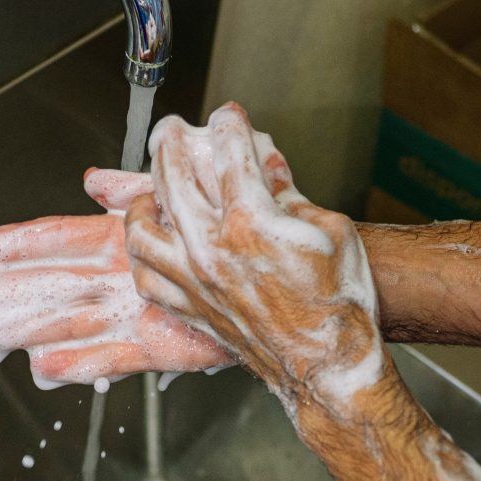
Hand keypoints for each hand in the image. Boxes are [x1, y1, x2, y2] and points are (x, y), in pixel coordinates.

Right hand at [0, 168, 233, 387]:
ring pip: (70, 323)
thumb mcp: (184, 194)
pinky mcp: (161, 348)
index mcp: (125, 243)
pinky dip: (80, 365)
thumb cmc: (241, 231)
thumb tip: (91, 181)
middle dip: (5, 295)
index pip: (62, 240)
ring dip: (25, 330)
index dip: (22, 244)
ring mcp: (136, 315)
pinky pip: (113, 358)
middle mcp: (123, 280)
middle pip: (52, 286)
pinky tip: (44, 370)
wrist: (284, 277)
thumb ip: (138, 189)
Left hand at [123, 103, 391, 423]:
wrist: (330, 365)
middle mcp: (213, 250)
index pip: (230, 154)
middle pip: (173, 179)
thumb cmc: (339, 302)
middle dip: (171, 143)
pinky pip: (149, 279)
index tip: (228, 115)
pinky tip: (152, 245)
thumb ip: (290, 196)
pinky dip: (144, 256)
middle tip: (171, 129)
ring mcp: (196, 282)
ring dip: (141, 203)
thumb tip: (268, 172)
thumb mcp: (331, 231)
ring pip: (142, 232)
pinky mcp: (192, 310)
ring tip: (149, 191)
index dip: (229, 125)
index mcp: (252, 223)